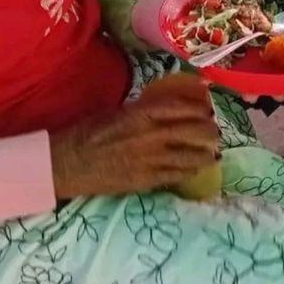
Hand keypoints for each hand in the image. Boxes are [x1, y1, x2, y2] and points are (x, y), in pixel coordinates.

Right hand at [49, 73, 219, 198]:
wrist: (68, 163)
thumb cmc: (87, 132)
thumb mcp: (116, 112)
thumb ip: (141, 110)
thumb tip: (161, 108)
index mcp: (141, 115)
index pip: (179, 108)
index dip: (198, 105)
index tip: (209, 101)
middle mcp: (151, 137)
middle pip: (192, 132)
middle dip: (208, 131)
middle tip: (215, 130)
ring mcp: (150, 161)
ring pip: (189, 157)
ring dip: (205, 154)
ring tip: (214, 153)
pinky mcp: (146, 181)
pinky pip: (176, 175)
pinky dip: (189, 171)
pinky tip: (196, 168)